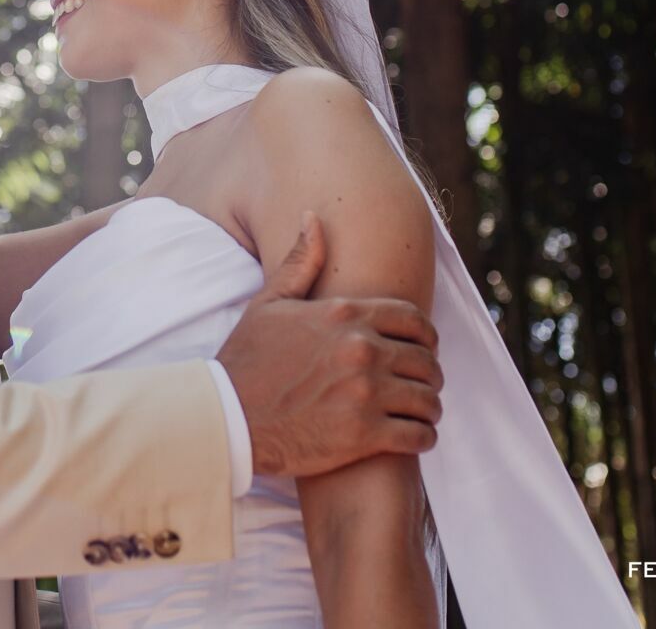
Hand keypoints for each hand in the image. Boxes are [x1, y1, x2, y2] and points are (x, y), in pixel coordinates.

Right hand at [214, 214, 443, 478]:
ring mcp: (365, 393)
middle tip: (420, 386)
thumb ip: (301, 262)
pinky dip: (422, 438)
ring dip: (428, 408)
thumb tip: (314, 218)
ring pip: (428, 400)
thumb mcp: (269, 303)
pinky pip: (419, 436)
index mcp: (345, 315)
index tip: (422, 349)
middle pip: (426, 361)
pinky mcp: (365, 435)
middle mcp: (362, 350)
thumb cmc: (246, 360)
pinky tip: (411, 437)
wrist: (226, 417)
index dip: (426, 336)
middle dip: (429, 375)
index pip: (415, 319)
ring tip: (419, 415)